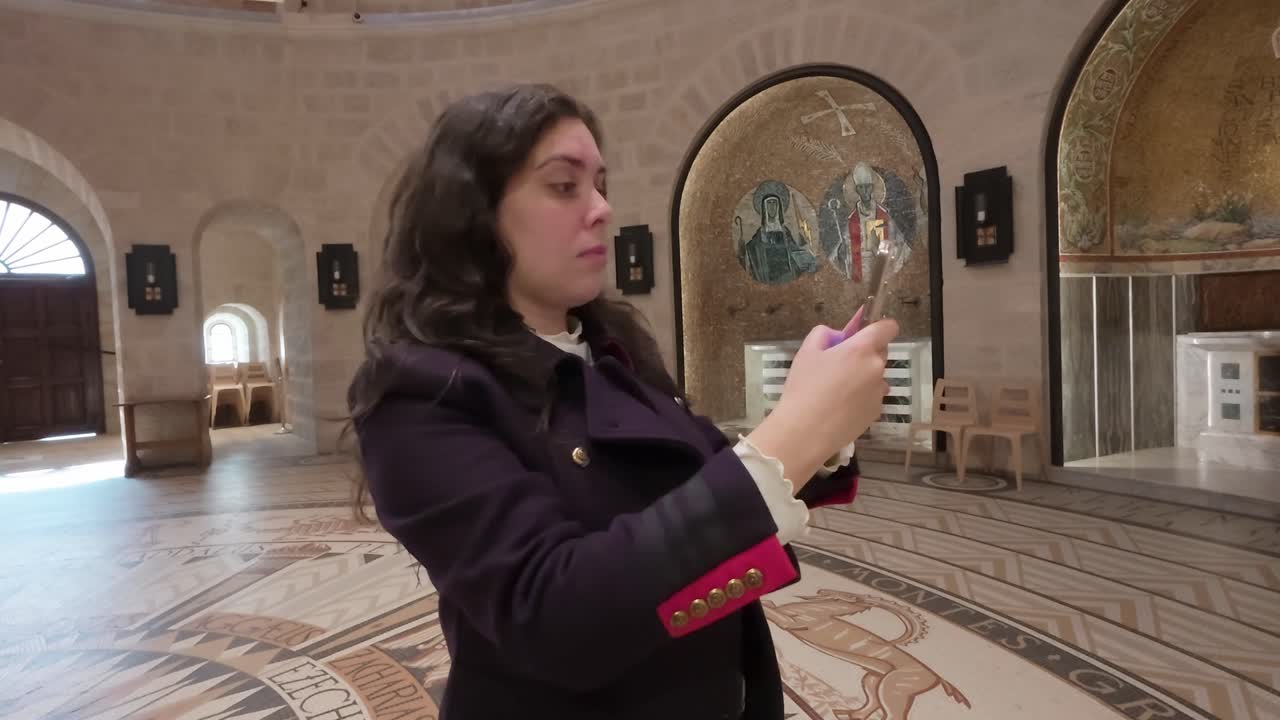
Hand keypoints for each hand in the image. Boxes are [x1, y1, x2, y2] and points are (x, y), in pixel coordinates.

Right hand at [747, 310, 898, 487]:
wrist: (806, 430)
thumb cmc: (804, 387)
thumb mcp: (806, 352)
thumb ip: (823, 334)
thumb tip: (837, 336)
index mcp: (862, 349)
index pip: (888, 327)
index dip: (880, 327)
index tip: (865, 334)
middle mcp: (876, 368)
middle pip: (881, 352)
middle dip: (865, 354)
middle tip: (840, 365)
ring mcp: (879, 392)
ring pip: (876, 376)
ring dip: (864, 377)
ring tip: (839, 391)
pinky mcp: (876, 411)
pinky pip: (872, 396)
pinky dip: (862, 397)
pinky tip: (841, 408)